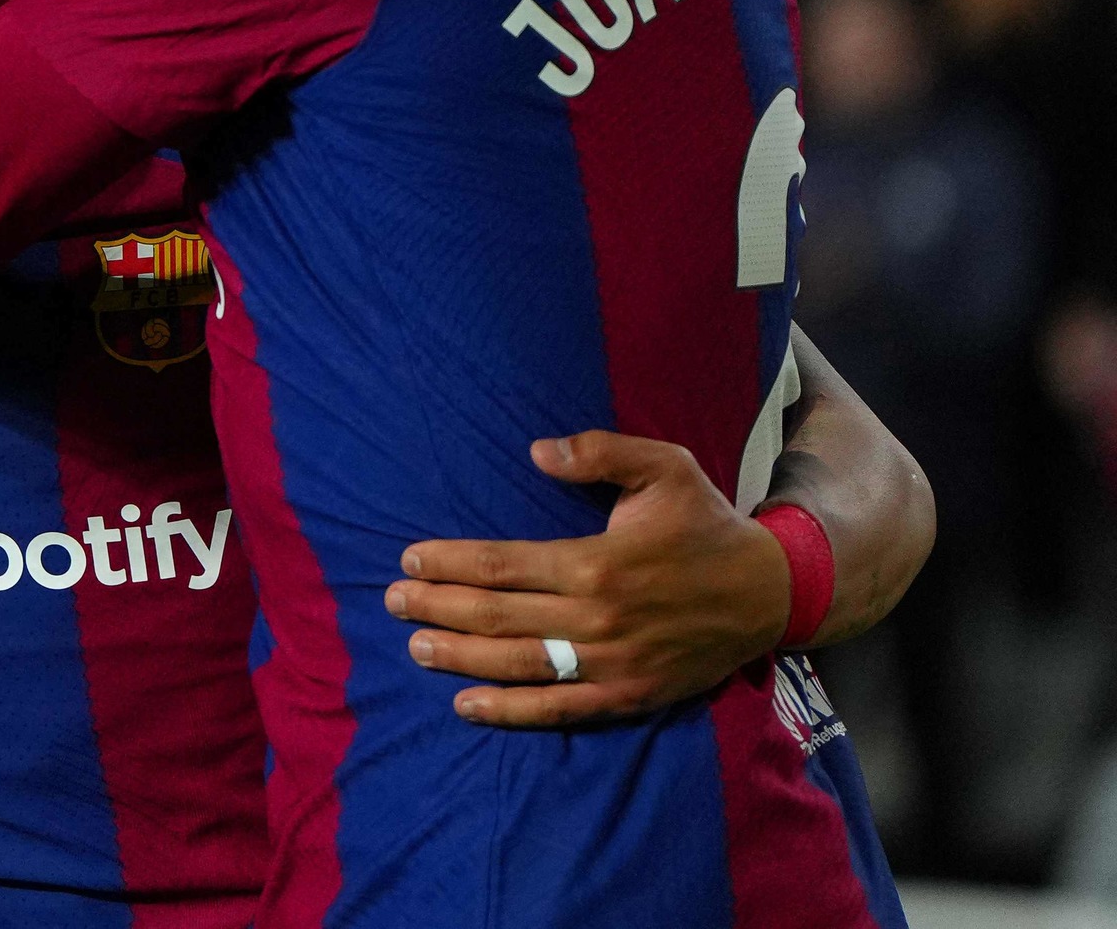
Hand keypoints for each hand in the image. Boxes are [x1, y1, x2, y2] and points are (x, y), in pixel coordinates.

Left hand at [384, 430, 790, 727]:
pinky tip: (466, 706)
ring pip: (520, 663)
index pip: (502, 564)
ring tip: (415, 647)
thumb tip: (537, 451)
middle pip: (498, 615)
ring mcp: (612, 662)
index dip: (450, 562)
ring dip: (460, 657)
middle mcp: (598, 617)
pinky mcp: (629, 695)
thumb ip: (600, 452)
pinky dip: (510, 710)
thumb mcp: (664, 466)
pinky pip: (559, 708)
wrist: (770, 592)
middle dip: (438, 607)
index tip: (410, 557)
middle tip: (392, 601)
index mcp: (597, 561)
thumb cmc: (706, 523)